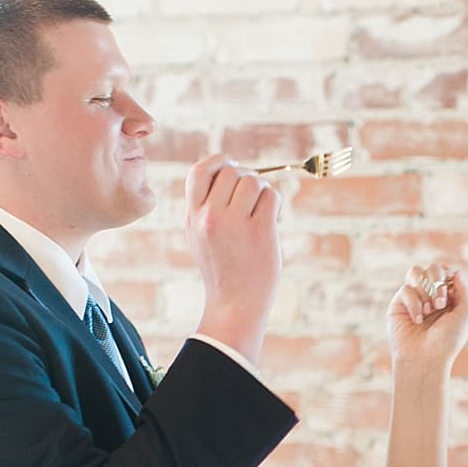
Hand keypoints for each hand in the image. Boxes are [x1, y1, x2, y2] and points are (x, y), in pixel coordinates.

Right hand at [185, 154, 281, 362]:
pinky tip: (270, 220)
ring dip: (262, 191)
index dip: (217, 161)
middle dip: (246, 178)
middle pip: (231, 171)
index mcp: (193, 216)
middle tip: (252, 199)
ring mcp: (235, 223)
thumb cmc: (222, 270)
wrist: (235, 305)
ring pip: (253, 181)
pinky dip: (274, 203)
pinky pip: (271, 196)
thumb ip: (205, 206)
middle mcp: (210, 216)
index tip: (230, 166)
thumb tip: (226, 169)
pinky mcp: (259, 231)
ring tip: (261, 211)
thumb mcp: (199, 236)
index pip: (199, 171)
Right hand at [387, 263, 467, 374]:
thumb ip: (463, 290)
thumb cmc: (448, 341)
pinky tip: (417, 320)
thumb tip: (456, 272)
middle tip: (440, 304)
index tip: (450, 295)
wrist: (426, 359)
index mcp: (448, 297)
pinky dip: (414, 304)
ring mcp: (414, 299)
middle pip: (432, 267)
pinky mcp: (398, 304)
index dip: (448, 276)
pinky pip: (405, 289)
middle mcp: (430, 296)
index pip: (446, 271)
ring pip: (415, 272)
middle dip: (437, 282)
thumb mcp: (465, 314)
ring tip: (429, 310)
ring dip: (425, 289)